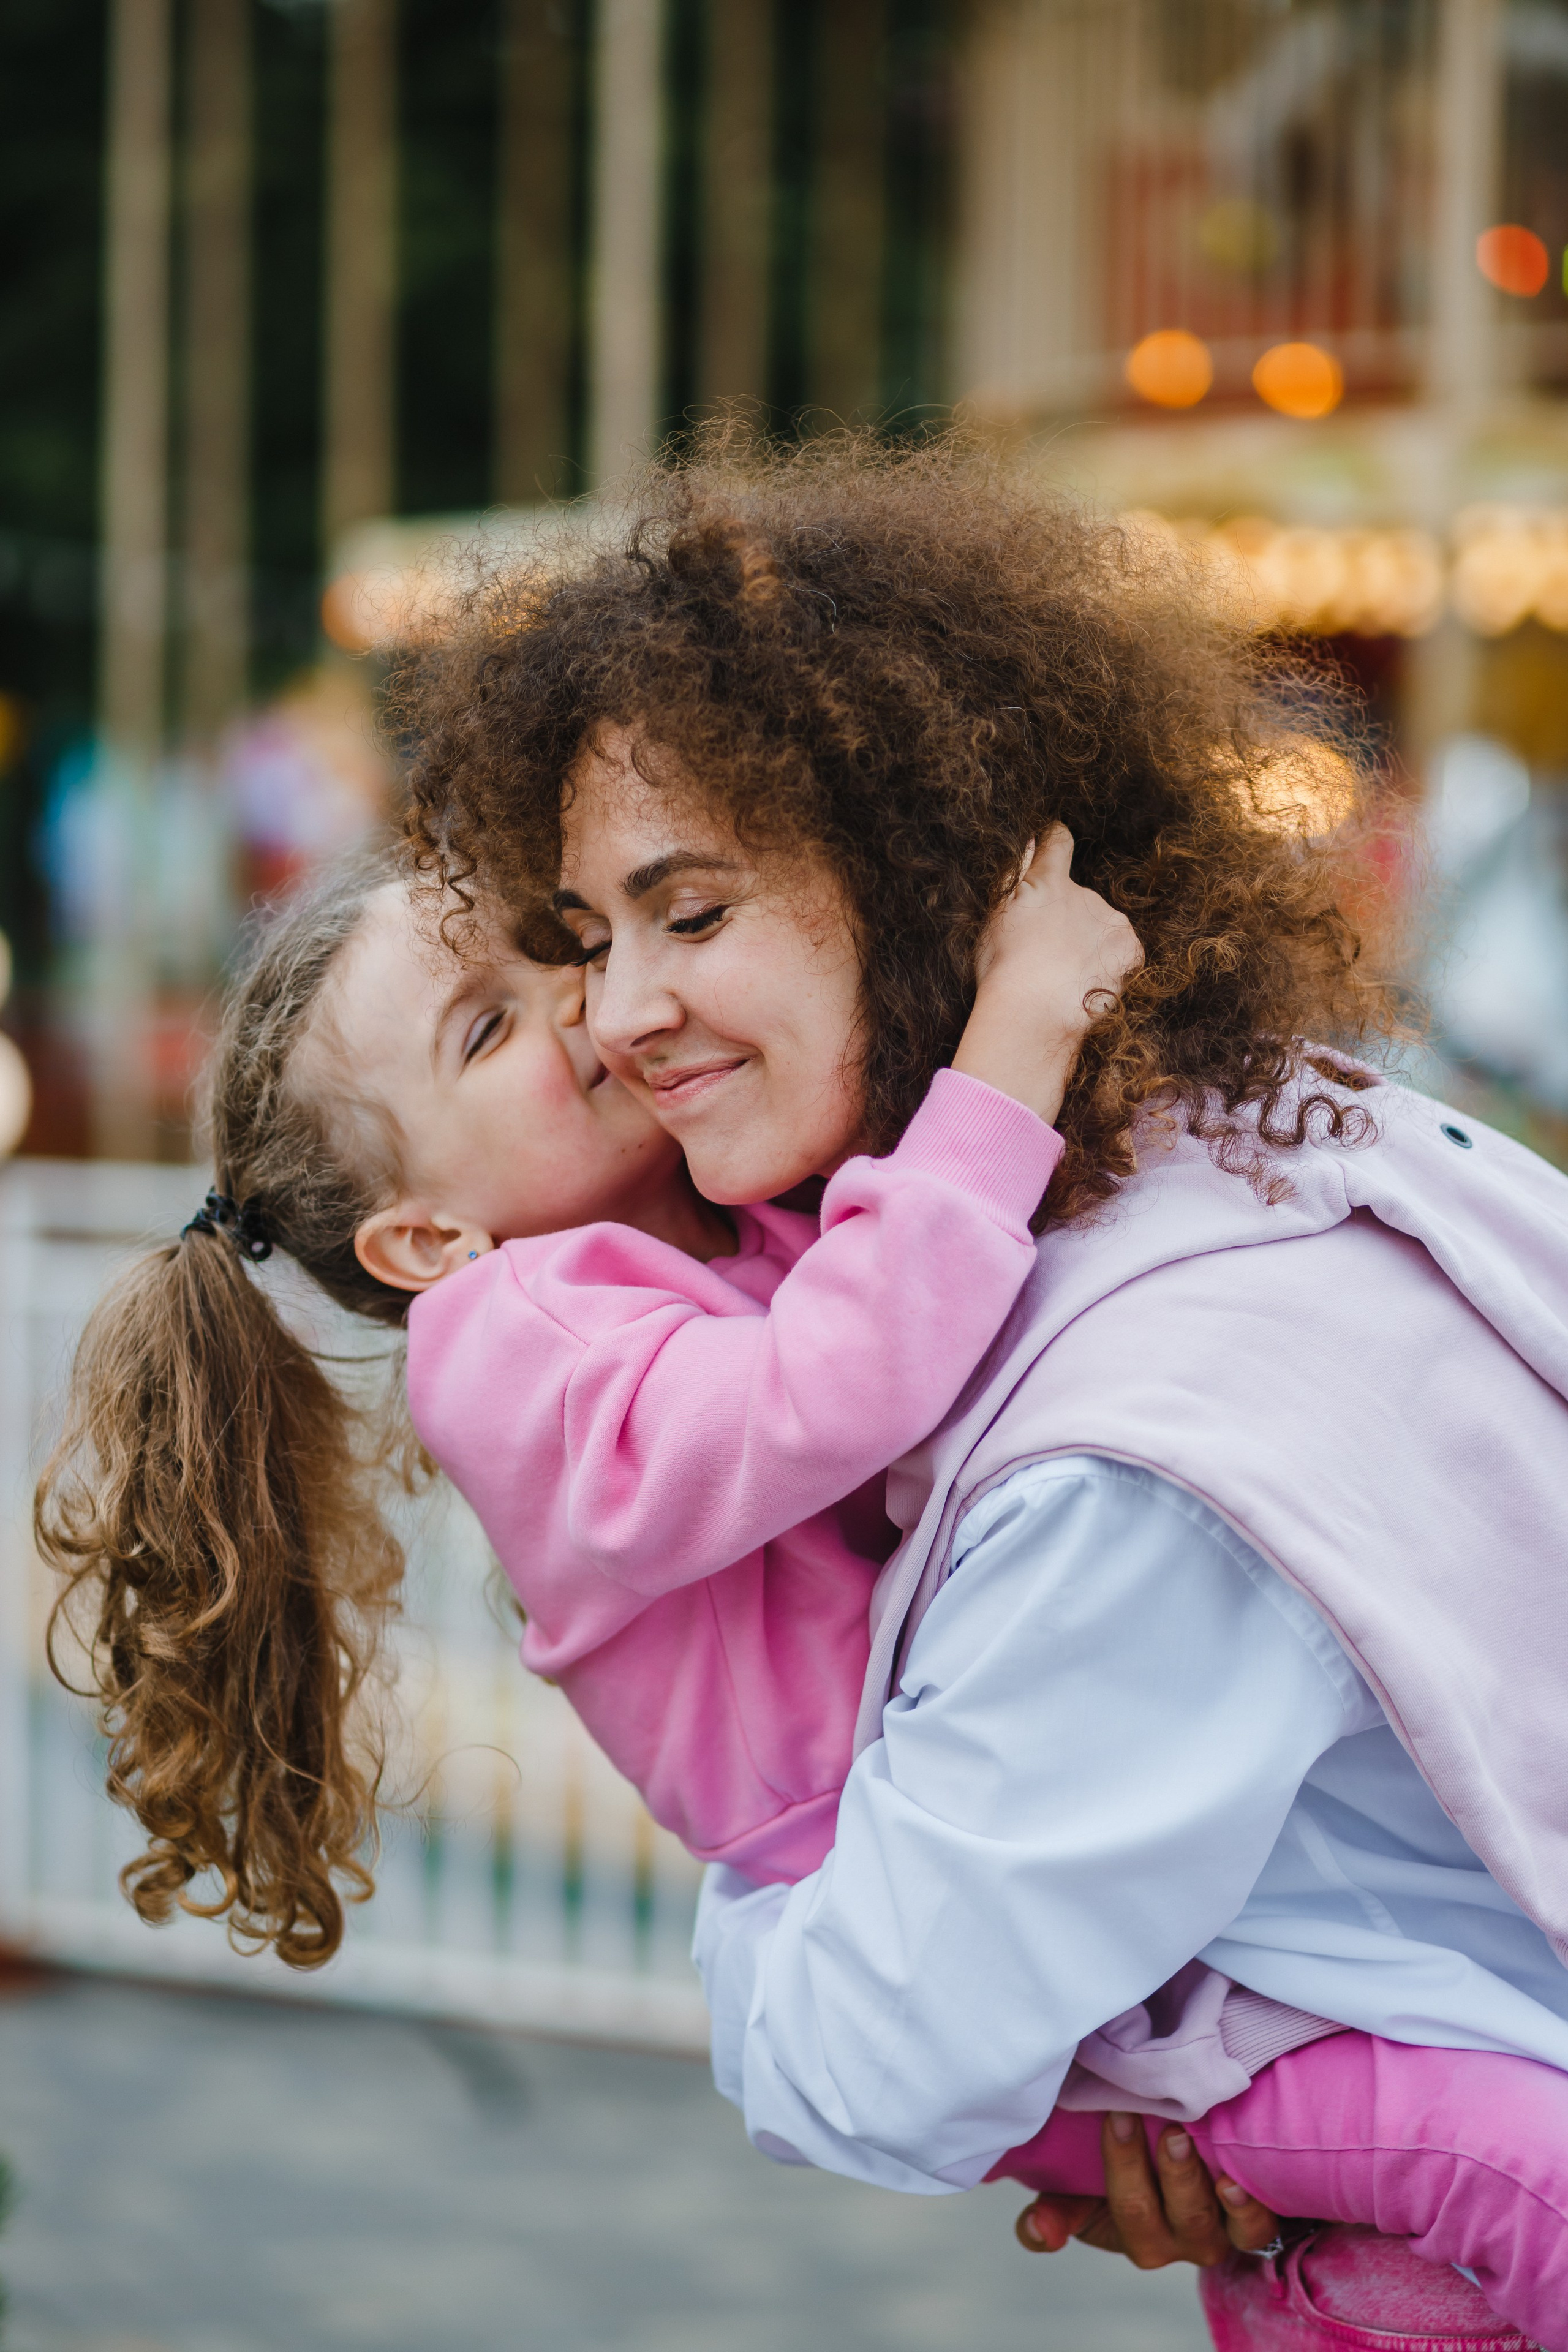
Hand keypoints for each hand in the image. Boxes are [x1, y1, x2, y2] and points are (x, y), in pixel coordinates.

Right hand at [952, 826, 1141, 1128]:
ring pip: (1100, 925)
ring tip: (1063, 976)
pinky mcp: (1129, 949)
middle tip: (1045, 955)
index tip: (1052, 850)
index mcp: (1046, 882)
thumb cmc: (1003, 973)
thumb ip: (1016, 879)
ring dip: (1087, 942)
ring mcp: (1110, 921)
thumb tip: (1033, 844)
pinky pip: (1121, 950)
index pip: (1058, 843)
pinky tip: (1085, 982)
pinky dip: (1108, 964)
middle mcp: (1084, 894)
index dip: (1054, 845)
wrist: (1033, 1016)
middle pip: (1078, 897)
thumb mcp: (994, 921)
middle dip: (1066, 919)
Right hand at [1013, 2113, 1279, 2270]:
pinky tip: (1233, 2182)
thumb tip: (1035, 2231)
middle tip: (1129, 2115)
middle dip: (1132, 2167)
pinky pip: (1253, 2230)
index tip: (1105, 2121)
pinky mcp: (1251, 2225)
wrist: (1208, 2167)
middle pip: (1147, 2218)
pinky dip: (1244, 2210)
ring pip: (1198, 2222)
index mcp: (1132, 2233)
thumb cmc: (1142, 2177)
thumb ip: (1059, 2208)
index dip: (1103, 2177)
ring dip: (1185, 2182)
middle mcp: (1173, 2241)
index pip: (1108, 2215)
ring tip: (1177, 2137)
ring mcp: (1214, 2234)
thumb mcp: (1093, 2193)